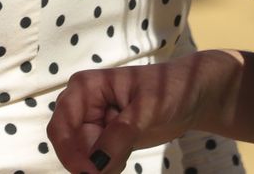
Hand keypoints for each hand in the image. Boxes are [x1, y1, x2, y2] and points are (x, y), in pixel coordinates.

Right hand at [48, 51, 235, 173]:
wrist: (190, 96)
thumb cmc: (169, 89)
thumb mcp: (147, 110)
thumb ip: (120, 135)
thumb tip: (96, 164)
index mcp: (85, 88)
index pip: (62, 124)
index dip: (70, 152)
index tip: (90, 173)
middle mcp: (83, 104)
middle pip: (69, 144)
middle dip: (89, 161)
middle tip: (119, 162)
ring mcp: (93, 123)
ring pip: (83, 156)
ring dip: (102, 165)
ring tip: (129, 149)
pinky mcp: (105, 138)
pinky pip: (96, 162)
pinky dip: (109, 167)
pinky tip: (127, 154)